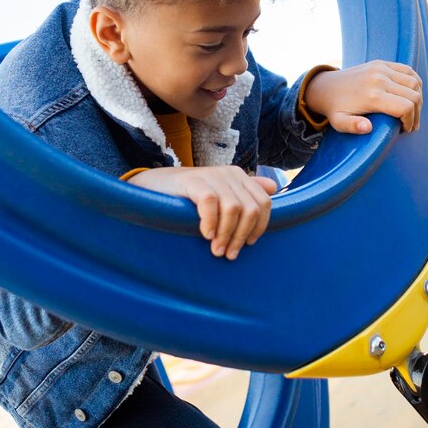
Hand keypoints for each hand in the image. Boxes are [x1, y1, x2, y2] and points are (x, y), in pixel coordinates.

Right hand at [128, 166, 276, 259]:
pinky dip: (210, 222)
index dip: (259, 227)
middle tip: (228, 253)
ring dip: (226, 234)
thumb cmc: (189, 197)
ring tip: (216, 250)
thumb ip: (245, 192)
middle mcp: (229, 173)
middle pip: (251, 209)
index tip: (247, 245)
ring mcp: (211, 175)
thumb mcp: (219, 194)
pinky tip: (205, 235)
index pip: (264, 203)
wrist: (154, 186)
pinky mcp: (193, 180)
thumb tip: (273, 187)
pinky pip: (210, 203)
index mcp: (240, 177)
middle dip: (241, 236)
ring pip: (234, 209)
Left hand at [303, 60, 421, 133]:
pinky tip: (412, 95)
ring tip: (412, 111)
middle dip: (416, 113)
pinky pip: (408, 71)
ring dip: (418, 99)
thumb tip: (367, 128)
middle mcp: (379, 79)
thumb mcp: (338, 122)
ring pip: (414, 83)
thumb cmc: (335, 109)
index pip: (406, 108)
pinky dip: (415, 83)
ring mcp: (381, 68)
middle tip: (411, 124)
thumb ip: (352, 126)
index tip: (405, 130)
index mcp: (372, 95)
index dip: (410, 121)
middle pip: (414, 96)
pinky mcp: (381, 63)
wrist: (326, 87)